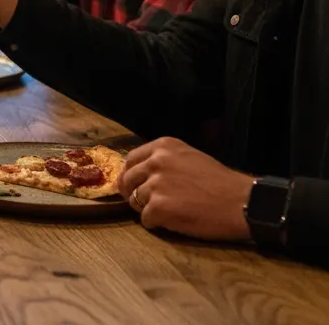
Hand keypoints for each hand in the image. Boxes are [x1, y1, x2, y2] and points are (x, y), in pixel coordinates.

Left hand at [118, 137, 253, 241]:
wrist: (243, 202)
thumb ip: (164, 162)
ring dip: (148, 210)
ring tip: (171, 212)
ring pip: (135, 201)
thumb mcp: (189, 158)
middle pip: (128, 180)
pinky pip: (146, 219)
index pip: (130, 160)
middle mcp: (155, 161)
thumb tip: (140, 174)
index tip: (135, 186)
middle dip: (134, 193)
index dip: (131, 176)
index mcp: (162, 146)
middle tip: (150, 204)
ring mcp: (155, 184)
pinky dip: (157, 224)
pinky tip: (175, 222)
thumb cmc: (221, 182)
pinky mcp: (159, 207)